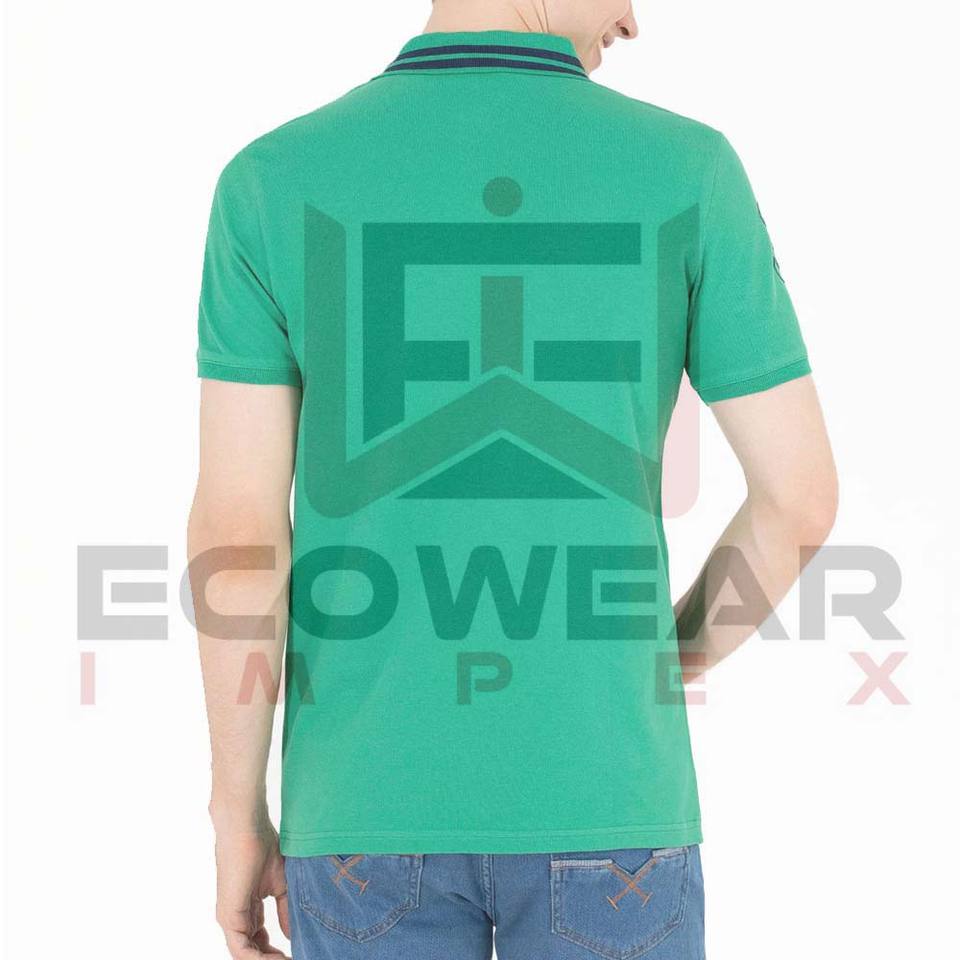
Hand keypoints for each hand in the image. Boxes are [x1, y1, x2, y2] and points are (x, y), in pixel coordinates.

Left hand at [214, 820, 290, 957]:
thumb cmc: (263, 846)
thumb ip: (285, 910)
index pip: (259, 942)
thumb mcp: (282, 885)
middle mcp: (236, 919)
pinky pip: (242, 951)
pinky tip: (280, 959)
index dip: (276, 954)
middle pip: (253, 952)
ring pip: (246, 955)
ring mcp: (231, 920)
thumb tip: (291, 936)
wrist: (247, 828)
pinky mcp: (229, 918)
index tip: (298, 954)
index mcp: (248, 911)